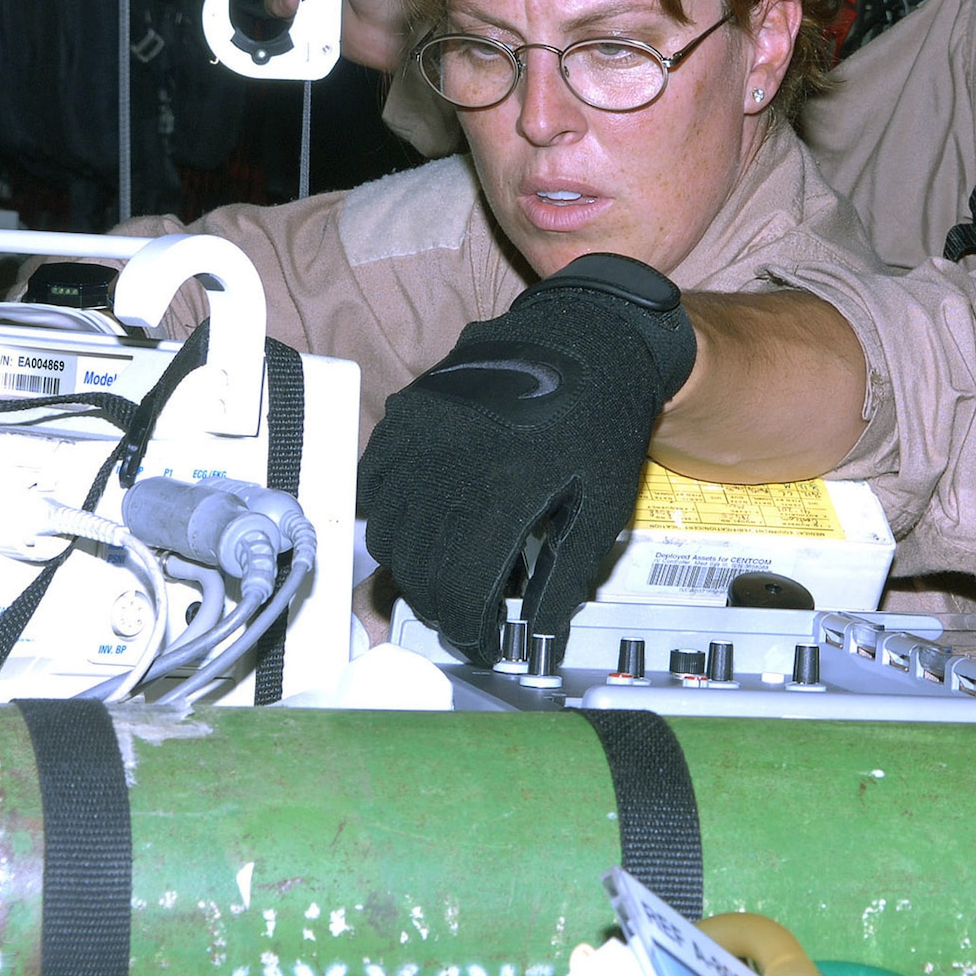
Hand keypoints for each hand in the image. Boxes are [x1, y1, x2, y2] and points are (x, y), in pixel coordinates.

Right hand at [360, 255, 696, 664]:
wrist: (589, 333)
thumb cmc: (601, 420)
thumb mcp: (600, 504)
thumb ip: (565, 574)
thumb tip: (540, 632)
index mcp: (502, 494)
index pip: (460, 588)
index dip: (468, 628)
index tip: (481, 641)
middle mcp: (448, 465)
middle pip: (417, 567)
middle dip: (439, 604)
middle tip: (463, 614)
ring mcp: (419, 434)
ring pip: (387, 530)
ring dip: (410, 565)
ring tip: (443, 574)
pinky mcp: (406, 411)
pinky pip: (374, 483)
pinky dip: (389, 516)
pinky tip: (421, 524)